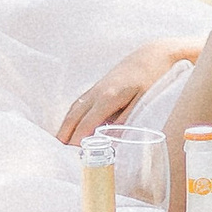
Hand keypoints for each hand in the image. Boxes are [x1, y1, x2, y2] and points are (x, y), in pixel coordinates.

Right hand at [56, 37, 197, 144]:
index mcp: (108, 97)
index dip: (77, 140)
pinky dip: (71, 116)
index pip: (86, 124)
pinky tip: (70, 125)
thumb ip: (126, 119)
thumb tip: (111, 138)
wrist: (153, 54)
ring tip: (59, 144)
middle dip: (64, 135)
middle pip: (74, 117)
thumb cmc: (152, 78)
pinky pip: (79, 103)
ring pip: (74, 109)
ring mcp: (96, 88)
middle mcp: (97, 92)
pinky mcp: (98, 86)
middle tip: (58, 155)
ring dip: (65, 126)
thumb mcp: (144, 101)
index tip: (72, 157)